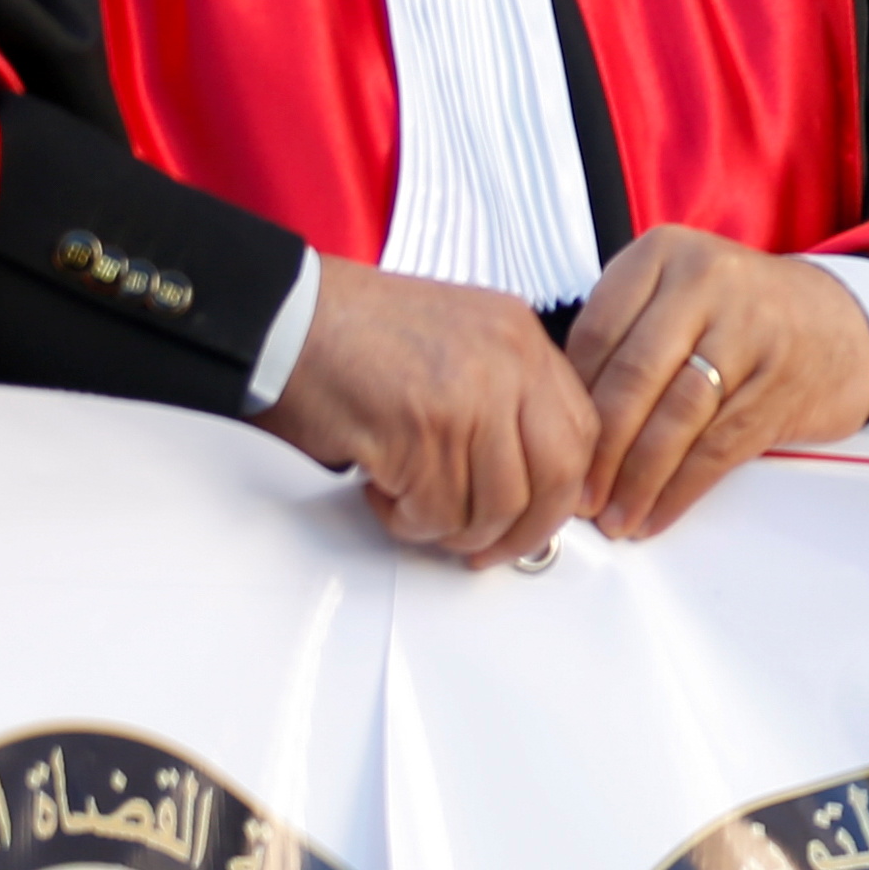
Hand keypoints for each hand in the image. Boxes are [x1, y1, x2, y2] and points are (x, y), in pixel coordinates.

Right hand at [257, 255, 599, 565]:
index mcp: (520, 336)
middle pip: (556, 475)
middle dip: (523, 531)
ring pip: (495, 506)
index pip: (581, 430)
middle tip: (483, 550)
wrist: (287, 319)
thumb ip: (501, 394)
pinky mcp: (422, 432)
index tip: (535, 519)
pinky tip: (381, 492)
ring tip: (410, 505)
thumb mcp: (458, 340)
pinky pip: (437, 512)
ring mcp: (469, 396)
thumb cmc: (353, 334)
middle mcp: (508, 362)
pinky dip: (407, 522)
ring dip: (450, 528)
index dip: (561, 489)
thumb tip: (524, 477)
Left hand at [563, 222, 868, 539]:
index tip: (553, 448)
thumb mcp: (676, 293)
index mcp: (665, 253)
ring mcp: (751, 328)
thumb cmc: (738, 316)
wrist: (841, 325)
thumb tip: (558, 421)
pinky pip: (716, 447)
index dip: (570, 403)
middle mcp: (708, 279)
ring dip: (637, 480)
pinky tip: (657, 513)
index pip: (595, 335)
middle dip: (600, 451)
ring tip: (616, 518)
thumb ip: (621, 336)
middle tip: (578, 498)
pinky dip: (680, 490)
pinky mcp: (780, 382)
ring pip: (674, 417)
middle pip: (633, 377)